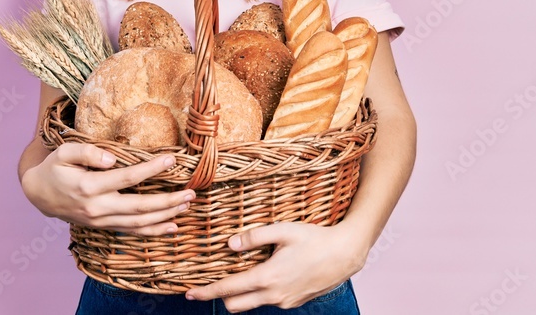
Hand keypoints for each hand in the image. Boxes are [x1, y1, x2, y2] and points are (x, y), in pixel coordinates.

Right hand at [20, 143, 195, 235]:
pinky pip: (131, 232)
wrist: (39, 194)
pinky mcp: (103, 227)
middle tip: (191, 193)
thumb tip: (112, 158)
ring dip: (165, 216)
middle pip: (139, 206)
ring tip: (186, 206)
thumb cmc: (55, 168)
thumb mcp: (64, 152)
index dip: (151, 169)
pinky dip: (153, 231)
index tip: (172, 160)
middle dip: (168, 201)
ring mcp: (101, 221)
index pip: (127, 178)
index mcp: (89, 186)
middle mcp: (97, 207)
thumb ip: (87, 152)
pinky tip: (172, 227)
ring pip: (138, 223)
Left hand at [184, 222, 367, 311]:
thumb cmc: (315, 239)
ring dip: (242, 294)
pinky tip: (266, 273)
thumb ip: (255, 236)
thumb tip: (230, 244)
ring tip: (242, 273)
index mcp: (268, 277)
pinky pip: (268, 301)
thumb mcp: (284, 230)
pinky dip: (260, 291)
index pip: (229, 289)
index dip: (207, 291)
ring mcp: (284, 301)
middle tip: (211, 283)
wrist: (345, 255)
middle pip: (235, 305)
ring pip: (252, 304)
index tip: (190, 293)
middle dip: (221, 296)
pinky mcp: (293, 302)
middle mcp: (274, 295)